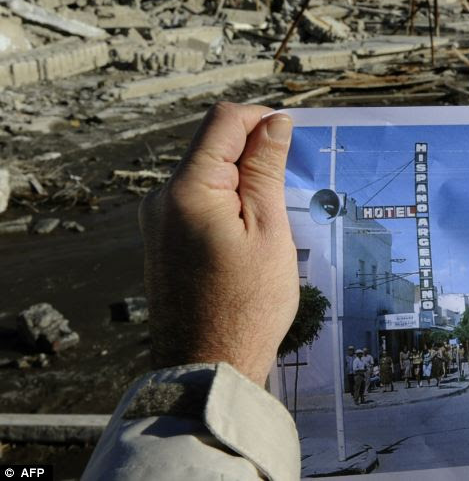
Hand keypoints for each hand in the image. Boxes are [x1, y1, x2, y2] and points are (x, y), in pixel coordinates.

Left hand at [139, 102, 297, 384]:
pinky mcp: (162, 239)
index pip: (223, 121)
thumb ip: (266, 169)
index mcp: (188, 190)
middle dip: (253, 153)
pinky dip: (227, 202)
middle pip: (212, 145)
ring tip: (272, 219)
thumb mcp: (269, 231)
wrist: (209, 367)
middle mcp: (162, 199)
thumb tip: (274, 123)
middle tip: (288, 188)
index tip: (292, 142)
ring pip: (206, 173)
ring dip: (242, 180)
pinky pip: (197, 200)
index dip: (262, 121)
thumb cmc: (247, 306)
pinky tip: (250, 234)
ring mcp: (158, 221)